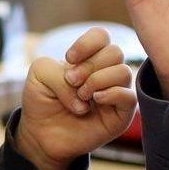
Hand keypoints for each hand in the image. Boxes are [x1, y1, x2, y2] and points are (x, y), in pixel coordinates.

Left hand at [15, 26, 135, 169]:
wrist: (41, 133)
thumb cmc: (42, 101)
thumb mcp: (39, 75)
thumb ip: (58, 70)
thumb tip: (88, 92)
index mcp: (89, 58)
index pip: (101, 36)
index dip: (86, 44)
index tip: (69, 58)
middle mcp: (106, 72)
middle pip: (114, 52)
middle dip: (89, 65)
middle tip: (72, 81)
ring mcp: (116, 92)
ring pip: (123, 71)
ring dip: (97, 81)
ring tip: (81, 96)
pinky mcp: (121, 114)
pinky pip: (129, 97)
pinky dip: (110, 94)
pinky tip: (93, 101)